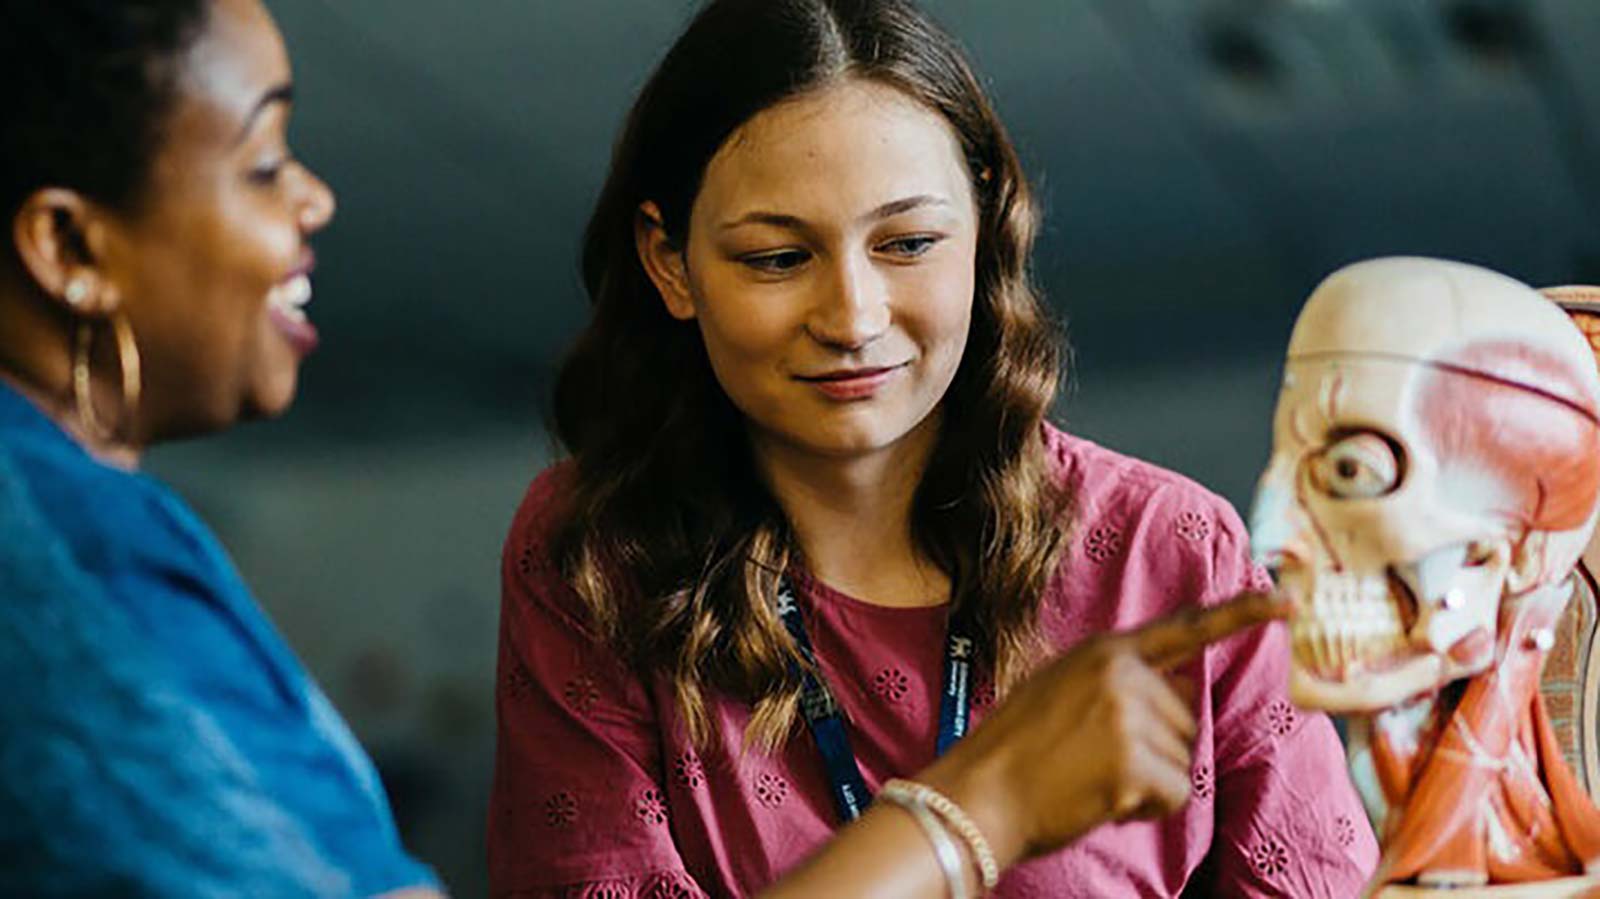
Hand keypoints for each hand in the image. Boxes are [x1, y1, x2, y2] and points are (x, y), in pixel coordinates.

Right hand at [920, 591, 1288, 864]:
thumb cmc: (1016, 750)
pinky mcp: (1135, 764)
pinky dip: (1147, 809)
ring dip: (1148, 781)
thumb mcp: (1061, 688)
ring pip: (1182, 759)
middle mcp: (1123, 675)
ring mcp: (1129, 717)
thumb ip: (1117, 681)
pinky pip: (1175, 794)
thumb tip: (1175, 693)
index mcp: (1105, 651)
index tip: (1288, 601)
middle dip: (1155, 749)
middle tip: (1095, 760)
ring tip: (1091, 778)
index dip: (1242, 613)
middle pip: (1185, 718)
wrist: (979, 794)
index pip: (1185, 628)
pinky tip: (1103, 801)